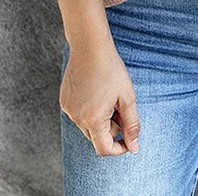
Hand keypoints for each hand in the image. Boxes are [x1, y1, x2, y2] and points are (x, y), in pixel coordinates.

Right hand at [59, 42, 140, 156]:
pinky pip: (78, 114)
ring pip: (87, 126)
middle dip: (111, 130)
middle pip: (96, 137)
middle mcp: (77, 118)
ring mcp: (68, 109)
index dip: (119, 148)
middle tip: (120, 108)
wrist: (90, 47)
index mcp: (93, 119)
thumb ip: (131, 125)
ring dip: (100, 120)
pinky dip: (89, 110)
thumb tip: (133, 147)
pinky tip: (96, 91)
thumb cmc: (111, 70)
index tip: (128, 139)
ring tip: (109, 97)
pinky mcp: (64, 101)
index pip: (104, 149)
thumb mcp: (127, 97)